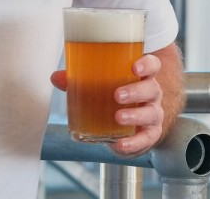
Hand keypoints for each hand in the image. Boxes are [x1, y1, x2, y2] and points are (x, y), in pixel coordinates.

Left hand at [49, 52, 166, 157]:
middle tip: (118, 95)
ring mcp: (153, 115)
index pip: (152, 66)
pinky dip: (133, 143)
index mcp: (141, 78)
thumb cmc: (115, 99)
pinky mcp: (149, 135)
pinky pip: (146, 139)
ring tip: (118, 117)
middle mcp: (151, 95)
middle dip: (136, 91)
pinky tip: (120, 144)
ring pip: (151, 113)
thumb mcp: (101, 88)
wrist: (134, 126)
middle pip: (152, 89)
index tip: (134, 67)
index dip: (146, 65)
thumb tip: (56, 77)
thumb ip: (80, 82)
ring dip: (135, 116)